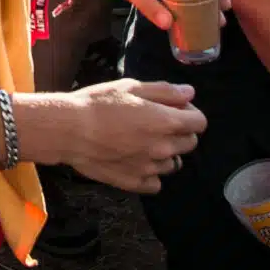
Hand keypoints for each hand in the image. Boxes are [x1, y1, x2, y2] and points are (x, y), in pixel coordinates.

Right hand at [19, 81, 205, 193]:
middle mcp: (163, 148)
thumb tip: (190, 93)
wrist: (69, 130)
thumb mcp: (130, 87)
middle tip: (157, 122)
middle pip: (190, 144)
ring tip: (143, 142)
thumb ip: (164, 91)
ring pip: (173, 164)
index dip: (190, 113)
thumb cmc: (98, 103)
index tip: (175, 108)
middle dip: (180, 132)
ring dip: (166, 153)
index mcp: (166, 122)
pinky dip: (151, 173)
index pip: (200, 123)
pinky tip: (135, 161)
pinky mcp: (135, 183)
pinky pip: (156, 182)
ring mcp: (150, 168)